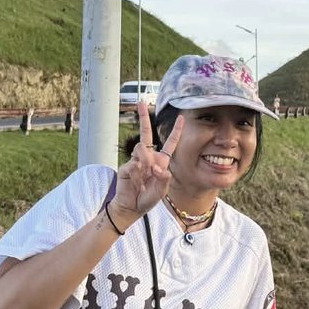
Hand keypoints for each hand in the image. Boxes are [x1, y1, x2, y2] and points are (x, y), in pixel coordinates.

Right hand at [108, 102, 183, 220]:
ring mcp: (136, 160)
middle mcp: (148, 157)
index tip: (182, 117)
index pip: (170, 143)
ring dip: (146, 163)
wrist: (131, 207)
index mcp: (161, 161)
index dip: (176, 131)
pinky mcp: (126, 166)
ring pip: (141, 149)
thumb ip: (163, 179)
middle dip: (143, 117)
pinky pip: (134, 164)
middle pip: (146, 133)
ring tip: (145, 178)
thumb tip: (157, 167)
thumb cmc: (148, 198)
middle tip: (141, 102)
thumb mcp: (162, 191)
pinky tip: (137, 183)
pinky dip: (138, 175)